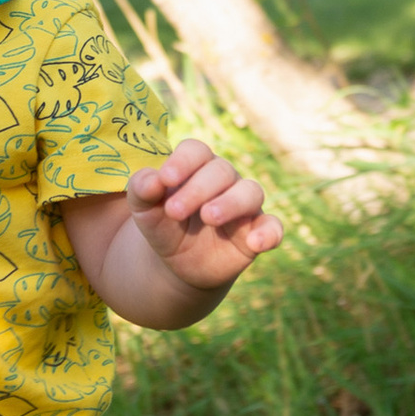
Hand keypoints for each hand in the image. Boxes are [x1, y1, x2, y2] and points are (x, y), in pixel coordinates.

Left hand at [124, 139, 282, 296]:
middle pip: (221, 171)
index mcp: (196, 167)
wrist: (178, 264)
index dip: (183, 161)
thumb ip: (141, 191)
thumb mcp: (145, 211)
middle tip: (174, 212)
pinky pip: (273, 227)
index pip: (196, 151)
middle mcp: (225, 180)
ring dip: (231, 203)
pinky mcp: (257, 232)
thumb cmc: (164, 225)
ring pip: (251, 192)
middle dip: (197, 189)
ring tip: (209, 217)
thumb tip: (150, 180)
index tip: (165, 179)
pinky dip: (269, 233)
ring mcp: (244, 206)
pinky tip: (255, 243)